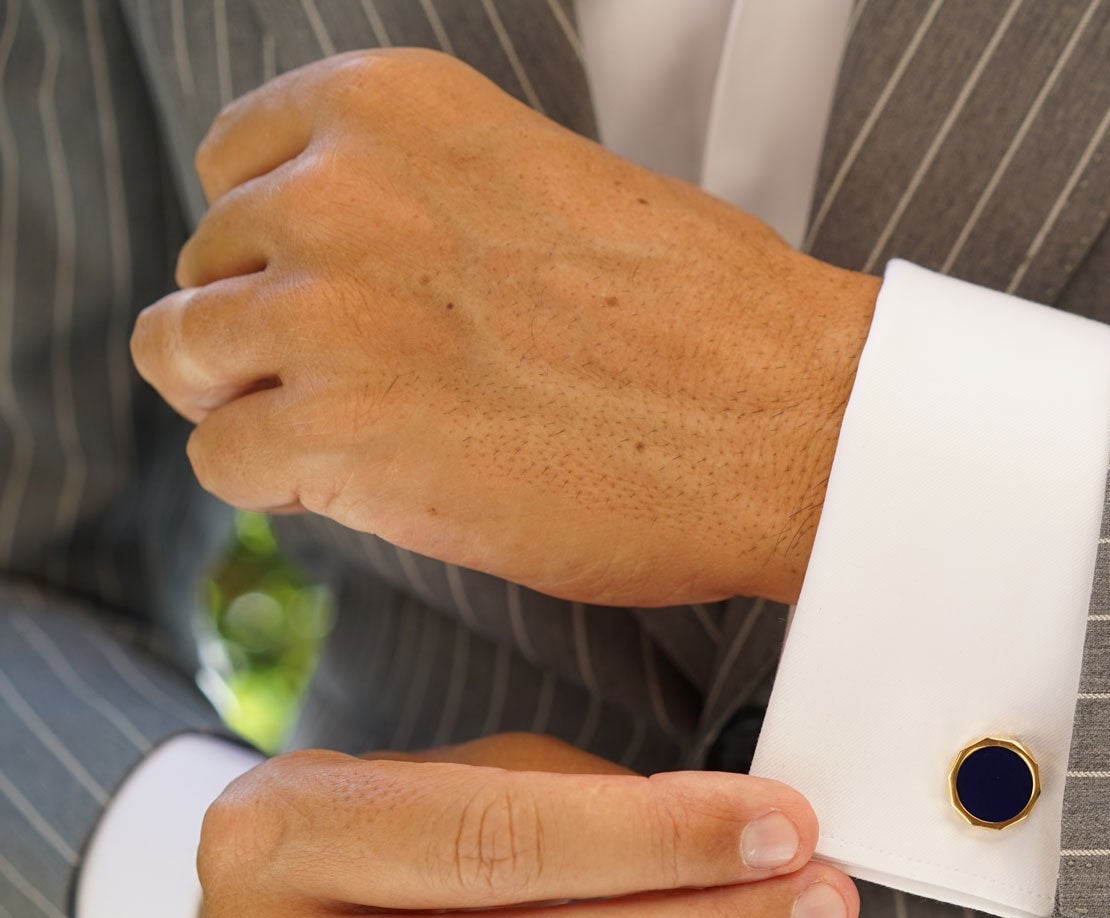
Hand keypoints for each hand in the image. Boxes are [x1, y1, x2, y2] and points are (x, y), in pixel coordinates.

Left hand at [131, 49, 880, 606]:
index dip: (281, 245)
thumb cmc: (710, 319)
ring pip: (184, 357)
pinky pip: (222, 463)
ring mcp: (326, 311)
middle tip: (387, 386)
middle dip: (275, 332)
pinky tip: (385, 486)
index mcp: (393, 106)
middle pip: (208, 265)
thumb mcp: (550, 182)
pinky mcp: (334, 435)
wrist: (793, 419)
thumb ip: (428, 199)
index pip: (233, 162)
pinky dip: (285, 488)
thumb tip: (354, 266)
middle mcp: (336, 188)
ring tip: (377, 438)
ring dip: (262, 406)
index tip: (351, 297)